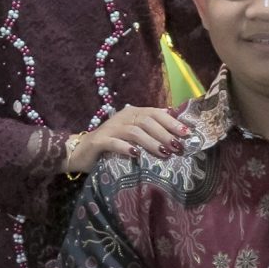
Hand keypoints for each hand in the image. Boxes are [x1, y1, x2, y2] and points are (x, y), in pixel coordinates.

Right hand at [65, 105, 190, 172]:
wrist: (82, 152)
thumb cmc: (113, 144)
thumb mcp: (133, 135)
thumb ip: (151, 131)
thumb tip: (177, 134)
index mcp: (133, 113)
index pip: (156, 113)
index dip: (172, 122)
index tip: (187, 133)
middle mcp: (123, 117)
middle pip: (147, 121)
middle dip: (165, 133)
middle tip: (178, 146)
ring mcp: (110, 128)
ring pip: (134, 131)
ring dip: (151, 142)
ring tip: (164, 153)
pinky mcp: (99, 141)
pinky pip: (114, 142)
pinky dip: (126, 148)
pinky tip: (136, 154)